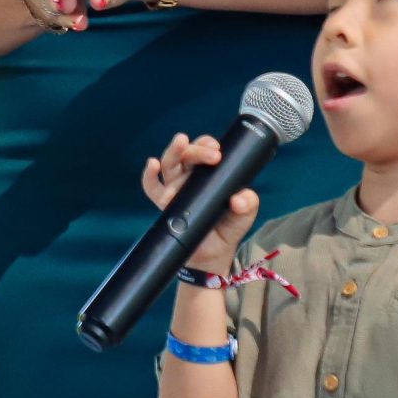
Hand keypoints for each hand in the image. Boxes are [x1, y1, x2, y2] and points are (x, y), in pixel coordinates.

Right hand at [141, 133, 255, 274]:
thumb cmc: (227, 229)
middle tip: (212, 154)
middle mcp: (189, 177)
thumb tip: (238, 199)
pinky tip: (152, 164)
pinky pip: (152, 187)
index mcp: (207, 173)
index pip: (204, 150)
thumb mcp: (244, 215)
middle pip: (186, 154)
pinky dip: (149, 175)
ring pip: (169, 164)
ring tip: (181, 142)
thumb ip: (247, 204)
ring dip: (174, 152)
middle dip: (197, 149)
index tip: (217, 150)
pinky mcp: (165, 204)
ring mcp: (175, 189)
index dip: (207, 145)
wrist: (213, 255)